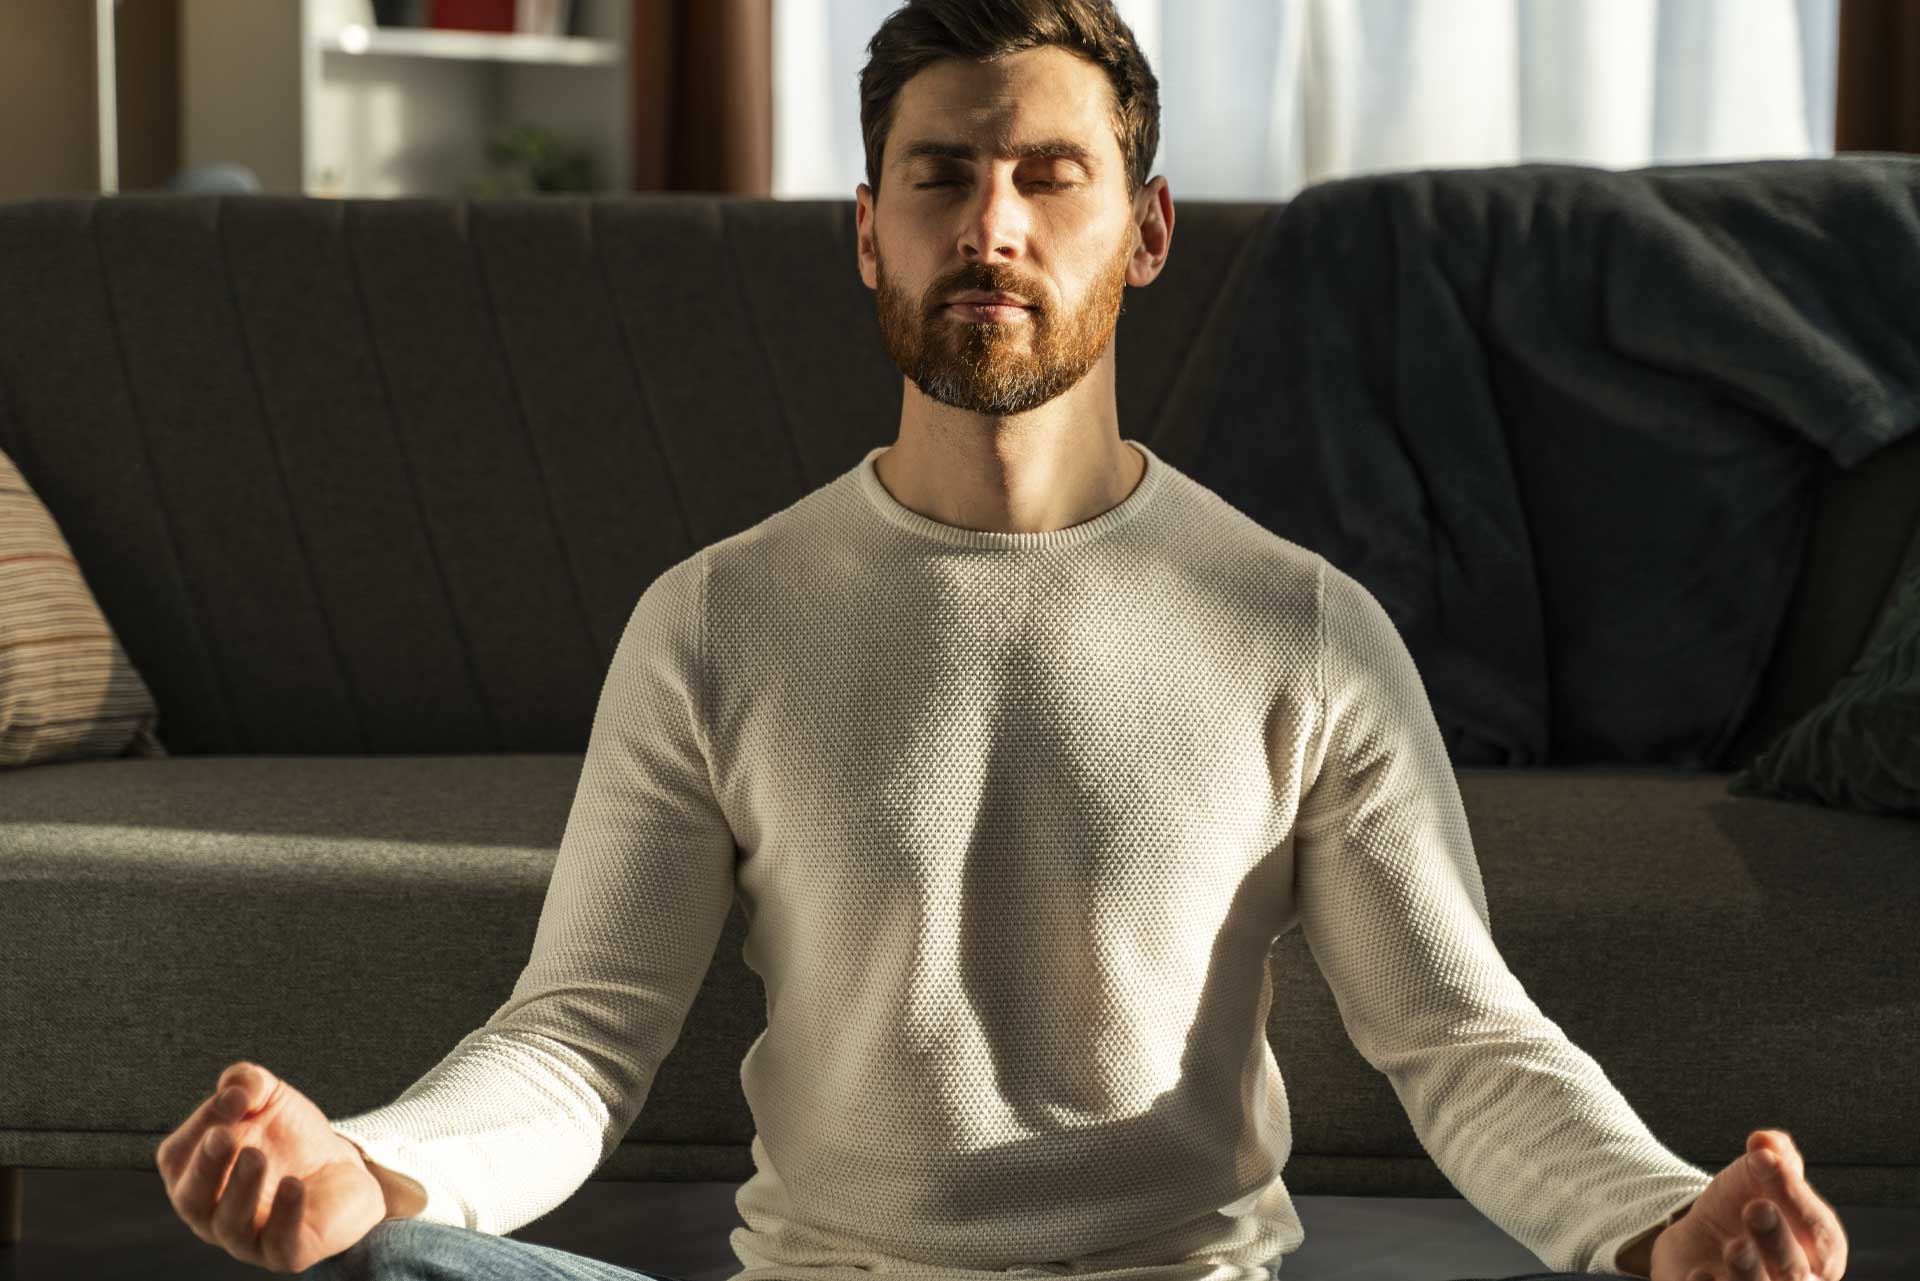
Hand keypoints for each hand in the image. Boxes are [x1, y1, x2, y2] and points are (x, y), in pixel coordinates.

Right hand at [157, 1061, 388, 1272]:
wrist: (343, 1169)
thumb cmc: (290, 1137)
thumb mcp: (269, 1099)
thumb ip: (247, 1083)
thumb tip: (234, 1087)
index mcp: (194, 1176)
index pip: (179, 1156)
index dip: (201, 1124)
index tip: (235, 1097)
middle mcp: (211, 1214)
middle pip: (192, 1198)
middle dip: (206, 1166)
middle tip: (224, 1137)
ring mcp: (246, 1239)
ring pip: (231, 1224)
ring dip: (241, 1189)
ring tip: (257, 1156)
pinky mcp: (287, 1253)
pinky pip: (279, 1243)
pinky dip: (284, 1214)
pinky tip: (293, 1185)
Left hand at [1650, 1130, 1848, 1280]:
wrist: (1703, 1239)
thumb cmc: (1744, 1207)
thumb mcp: (1760, 1176)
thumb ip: (1772, 1155)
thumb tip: (1765, 1141)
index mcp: (1820, 1251)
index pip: (1819, 1230)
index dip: (1794, 1195)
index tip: (1764, 1158)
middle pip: (1796, 1271)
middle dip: (1776, 1239)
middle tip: (1755, 1208)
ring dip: (1749, 1272)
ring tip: (1733, 1246)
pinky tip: (1698, 1274)